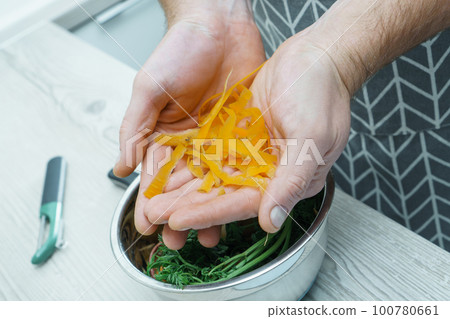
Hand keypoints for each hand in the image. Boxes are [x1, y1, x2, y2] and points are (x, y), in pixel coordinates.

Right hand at [113, 4, 265, 248]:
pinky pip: (239, 164)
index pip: (153, 176)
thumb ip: (135, 127)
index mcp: (162, 133)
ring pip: (211, 182)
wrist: (217, 23)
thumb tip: (121, 167)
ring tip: (210, 235)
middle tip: (178, 241)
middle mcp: (189, 141)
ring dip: (209, 209)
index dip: (150, 202)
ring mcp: (215, 139)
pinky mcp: (240, 132)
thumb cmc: (179, 49)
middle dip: (180, 215)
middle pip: (183, 187)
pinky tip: (238, 206)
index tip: (149, 226)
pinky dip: (237, 187)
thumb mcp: (149, 87)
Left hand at [147, 35, 350, 247]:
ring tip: (153, 197)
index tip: (179, 220)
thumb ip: (291, 181)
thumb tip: (272, 221)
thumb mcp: (311, 138)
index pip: (244, 203)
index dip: (210, 213)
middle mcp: (268, 172)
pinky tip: (168, 169)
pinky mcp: (240, 137)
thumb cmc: (321, 93)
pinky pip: (212, 153)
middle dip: (188, 205)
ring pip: (213, 176)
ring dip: (184, 187)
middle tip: (154, 213)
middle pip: (223, 194)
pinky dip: (191, 162)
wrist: (315, 57)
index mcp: (289, 180)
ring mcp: (253, 154)